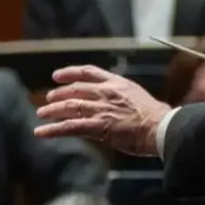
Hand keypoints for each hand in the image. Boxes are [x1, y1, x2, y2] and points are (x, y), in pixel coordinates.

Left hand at [34, 66, 171, 155]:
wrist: (163, 127)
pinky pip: (70, 127)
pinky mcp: (99, 126)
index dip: (70, 73)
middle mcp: (107, 93)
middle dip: (58, 94)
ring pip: (69, 107)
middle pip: (75, 90)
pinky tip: (41, 132)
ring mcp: (102, 109)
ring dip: (52, 111)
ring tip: (41, 114)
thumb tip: (112, 104)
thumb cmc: (155, 117)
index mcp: (117, 83)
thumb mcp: (136, 97)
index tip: (56, 76)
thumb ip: (120, 97)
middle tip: (47, 99)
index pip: (89, 72)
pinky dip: (53, 130)